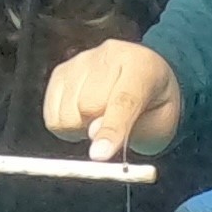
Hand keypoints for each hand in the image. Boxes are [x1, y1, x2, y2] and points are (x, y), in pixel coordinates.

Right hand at [44, 41, 182, 161]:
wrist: (146, 79)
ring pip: (67, 114)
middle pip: (87, 107)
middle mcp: (109, 56)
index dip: (111, 130)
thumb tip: (92, 133)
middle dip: (96, 129)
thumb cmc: (154, 106)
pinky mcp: (61, 71)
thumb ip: (130, 131)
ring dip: (81, 128)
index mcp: (142, 66)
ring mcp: (81, 61)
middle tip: (114, 127)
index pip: (123, 100)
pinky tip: (84, 116)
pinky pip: (53, 116)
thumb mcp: (159, 126)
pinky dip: (66, 126)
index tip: (100, 155)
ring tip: (100, 118)